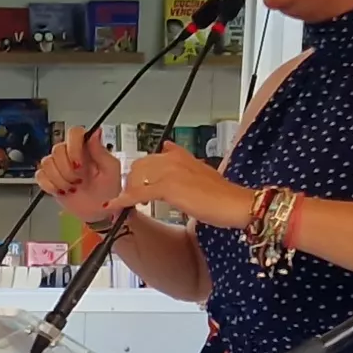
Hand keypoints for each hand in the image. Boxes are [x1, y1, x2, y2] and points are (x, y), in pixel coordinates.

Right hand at [33, 129, 123, 222]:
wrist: (97, 211)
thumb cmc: (107, 190)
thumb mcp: (110, 170)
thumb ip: (101, 151)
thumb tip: (95, 132)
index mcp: (86, 147)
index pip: (74, 132)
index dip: (74, 148)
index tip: (79, 165)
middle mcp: (70, 153)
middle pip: (57, 149)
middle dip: (68, 170)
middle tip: (79, 181)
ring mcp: (58, 165)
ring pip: (47, 162)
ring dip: (60, 179)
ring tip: (72, 187)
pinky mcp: (48, 178)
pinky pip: (40, 175)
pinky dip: (50, 185)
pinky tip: (61, 190)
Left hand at [117, 143, 256, 228]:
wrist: (236, 203)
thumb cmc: (222, 194)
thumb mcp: (201, 171)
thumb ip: (183, 161)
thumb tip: (168, 146)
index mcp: (180, 155)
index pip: (150, 157)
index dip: (140, 172)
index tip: (135, 182)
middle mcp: (173, 159)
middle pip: (139, 166)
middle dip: (132, 182)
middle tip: (133, 198)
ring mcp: (170, 172)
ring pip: (136, 178)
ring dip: (128, 191)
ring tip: (128, 204)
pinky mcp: (168, 187)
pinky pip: (138, 193)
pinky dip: (124, 200)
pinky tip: (116, 206)